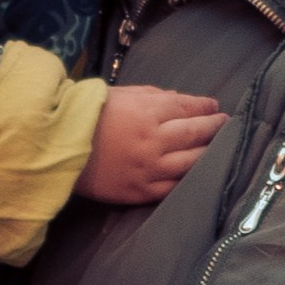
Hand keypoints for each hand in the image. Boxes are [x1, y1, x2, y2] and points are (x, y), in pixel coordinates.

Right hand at [75, 86, 221, 206]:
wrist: (59, 146)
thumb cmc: (90, 115)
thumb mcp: (122, 94)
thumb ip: (154, 96)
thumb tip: (181, 101)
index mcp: (148, 112)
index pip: (189, 107)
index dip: (205, 106)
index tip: (214, 106)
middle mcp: (154, 141)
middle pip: (197, 134)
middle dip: (215, 127)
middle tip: (225, 124)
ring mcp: (149, 168)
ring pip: (193, 163)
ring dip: (210, 153)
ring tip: (219, 148)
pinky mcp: (141, 190)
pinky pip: (174, 187)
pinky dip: (189, 179)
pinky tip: (197, 173)